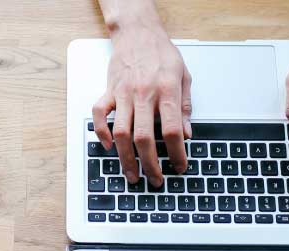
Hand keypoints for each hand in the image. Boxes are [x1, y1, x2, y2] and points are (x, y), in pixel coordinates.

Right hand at [91, 3, 191, 186]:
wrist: (138, 32)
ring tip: (132, 174)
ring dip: (126, 158)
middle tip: (155, 180)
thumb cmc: (161, 53)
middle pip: (144, 137)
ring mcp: (123, 93)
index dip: (177, 152)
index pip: (172, 129)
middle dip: (150, 164)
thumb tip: (188, 134)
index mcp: (165, 90)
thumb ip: (185, 106)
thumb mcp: (184, 76)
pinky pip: (99, 115)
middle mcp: (143, 94)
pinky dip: (102, 133)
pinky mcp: (108, 91)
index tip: (180, 166)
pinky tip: (109, 146)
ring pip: (121, 132)